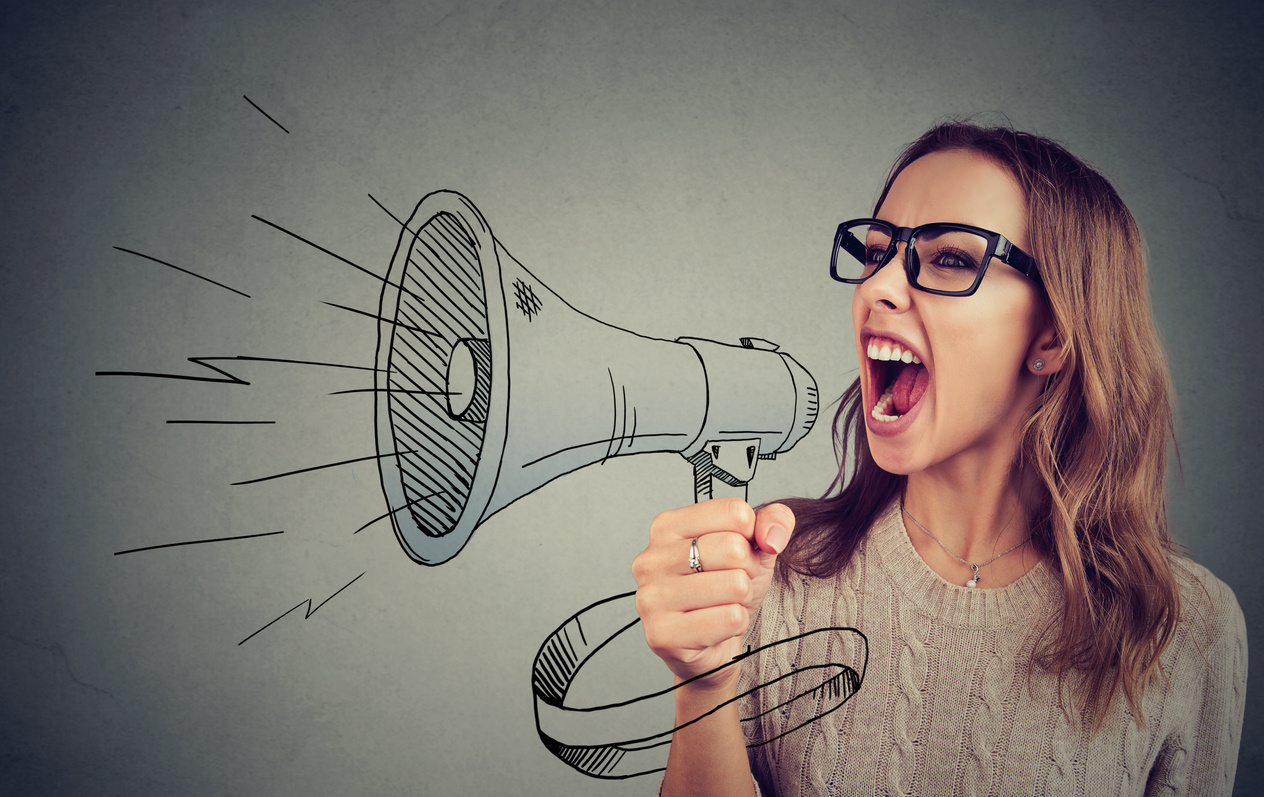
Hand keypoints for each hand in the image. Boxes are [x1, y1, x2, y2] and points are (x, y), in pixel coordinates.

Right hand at [631, 497, 793, 690]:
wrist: (712, 645)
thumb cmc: (726, 590)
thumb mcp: (754, 547)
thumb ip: (772, 521)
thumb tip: (771, 536)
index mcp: (666, 526)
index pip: (734, 512)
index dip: (751, 536)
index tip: (737, 554)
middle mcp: (650, 559)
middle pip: (733, 548)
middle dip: (747, 570)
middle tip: (732, 584)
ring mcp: (651, 597)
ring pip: (734, 585)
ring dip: (741, 599)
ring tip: (723, 604)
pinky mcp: (662, 634)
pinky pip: (730, 619)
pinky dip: (736, 624)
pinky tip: (717, 626)